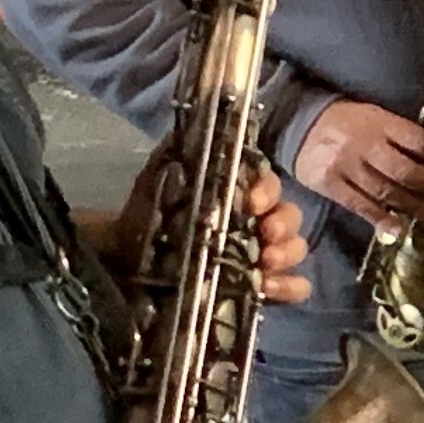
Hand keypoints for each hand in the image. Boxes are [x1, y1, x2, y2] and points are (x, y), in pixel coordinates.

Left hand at [84, 163, 315, 302]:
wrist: (128, 265)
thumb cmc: (145, 221)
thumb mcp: (153, 186)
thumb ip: (168, 160)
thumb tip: (183, 133)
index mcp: (236, 193)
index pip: (266, 182)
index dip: (266, 189)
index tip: (252, 201)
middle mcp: (256, 221)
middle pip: (289, 214)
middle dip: (283, 222)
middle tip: (267, 233)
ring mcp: (262, 255)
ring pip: (294, 247)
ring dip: (287, 253)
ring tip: (266, 262)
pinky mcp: (263, 289)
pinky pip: (294, 287)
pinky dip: (290, 287)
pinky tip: (271, 288)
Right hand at [294, 100, 423, 227]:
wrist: (296, 122)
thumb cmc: (346, 121)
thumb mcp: (375, 116)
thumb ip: (401, 136)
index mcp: (379, 122)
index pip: (419, 142)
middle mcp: (364, 144)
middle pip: (406, 170)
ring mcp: (346, 166)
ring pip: (386, 191)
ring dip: (416, 206)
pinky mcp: (329, 185)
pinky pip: (360, 205)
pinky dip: (382, 219)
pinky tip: (400, 229)